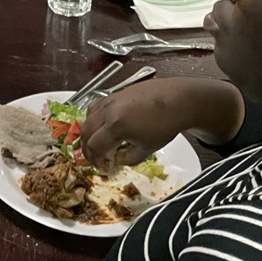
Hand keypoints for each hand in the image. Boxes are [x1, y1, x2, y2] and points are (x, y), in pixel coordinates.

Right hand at [80, 78, 244, 170]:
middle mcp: (107, 111)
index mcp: (115, 126)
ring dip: (88, 132)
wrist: (176, 100)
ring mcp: (109, 100)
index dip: (94, 160)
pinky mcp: (113, 94)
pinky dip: (92, 118)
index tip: (101, 167)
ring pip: (87, 117)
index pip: (94, 146)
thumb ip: (128, 158)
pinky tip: (101, 124)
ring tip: (96, 142)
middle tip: (94, 158)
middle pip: (85, 131)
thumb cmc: (164, 125)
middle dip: (87, 148)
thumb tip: (115, 160)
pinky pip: (94, 106)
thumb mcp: (147, 149)